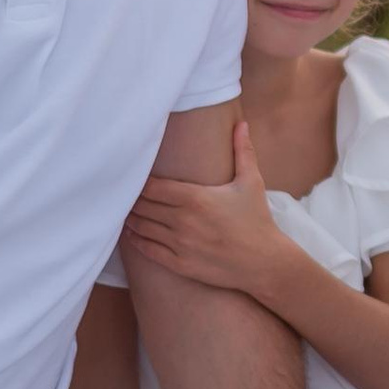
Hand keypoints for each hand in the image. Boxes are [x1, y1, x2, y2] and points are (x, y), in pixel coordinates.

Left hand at [120, 121, 283, 296]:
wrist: (263, 262)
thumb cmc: (257, 220)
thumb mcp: (251, 182)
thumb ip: (243, 151)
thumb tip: (241, 124)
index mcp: (195, 198)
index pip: (152, 187)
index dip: (139, 182)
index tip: (135, 176)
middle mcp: (183, 221)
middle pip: (143, 206)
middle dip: (132, 199)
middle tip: (124, 192)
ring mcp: (179, 244)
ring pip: (142, 227)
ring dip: (131, 218)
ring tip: (124, 210)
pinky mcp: (179, 264)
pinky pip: (148, 250)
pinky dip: (136, 241)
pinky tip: (131, 234)